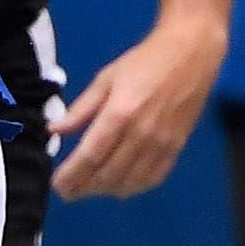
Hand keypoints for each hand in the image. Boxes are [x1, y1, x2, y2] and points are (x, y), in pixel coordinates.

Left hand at [53, 16, 223, 198]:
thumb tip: (53, 130)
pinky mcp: (177, 146)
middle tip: (67, 192)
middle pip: (108, 174)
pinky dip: (134, 187)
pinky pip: (154, 177)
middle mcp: (142, 134)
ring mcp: (162, 143)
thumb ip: (80, 109)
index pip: (90, 156)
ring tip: (88, 189)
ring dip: (106, 190)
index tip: (56, 184)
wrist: (191, 54)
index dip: (71, 175)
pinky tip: (119, 186)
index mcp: (120, 114)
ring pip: (130, 181)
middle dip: (83, 188)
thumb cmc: (144, 62)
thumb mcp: (105, 79)